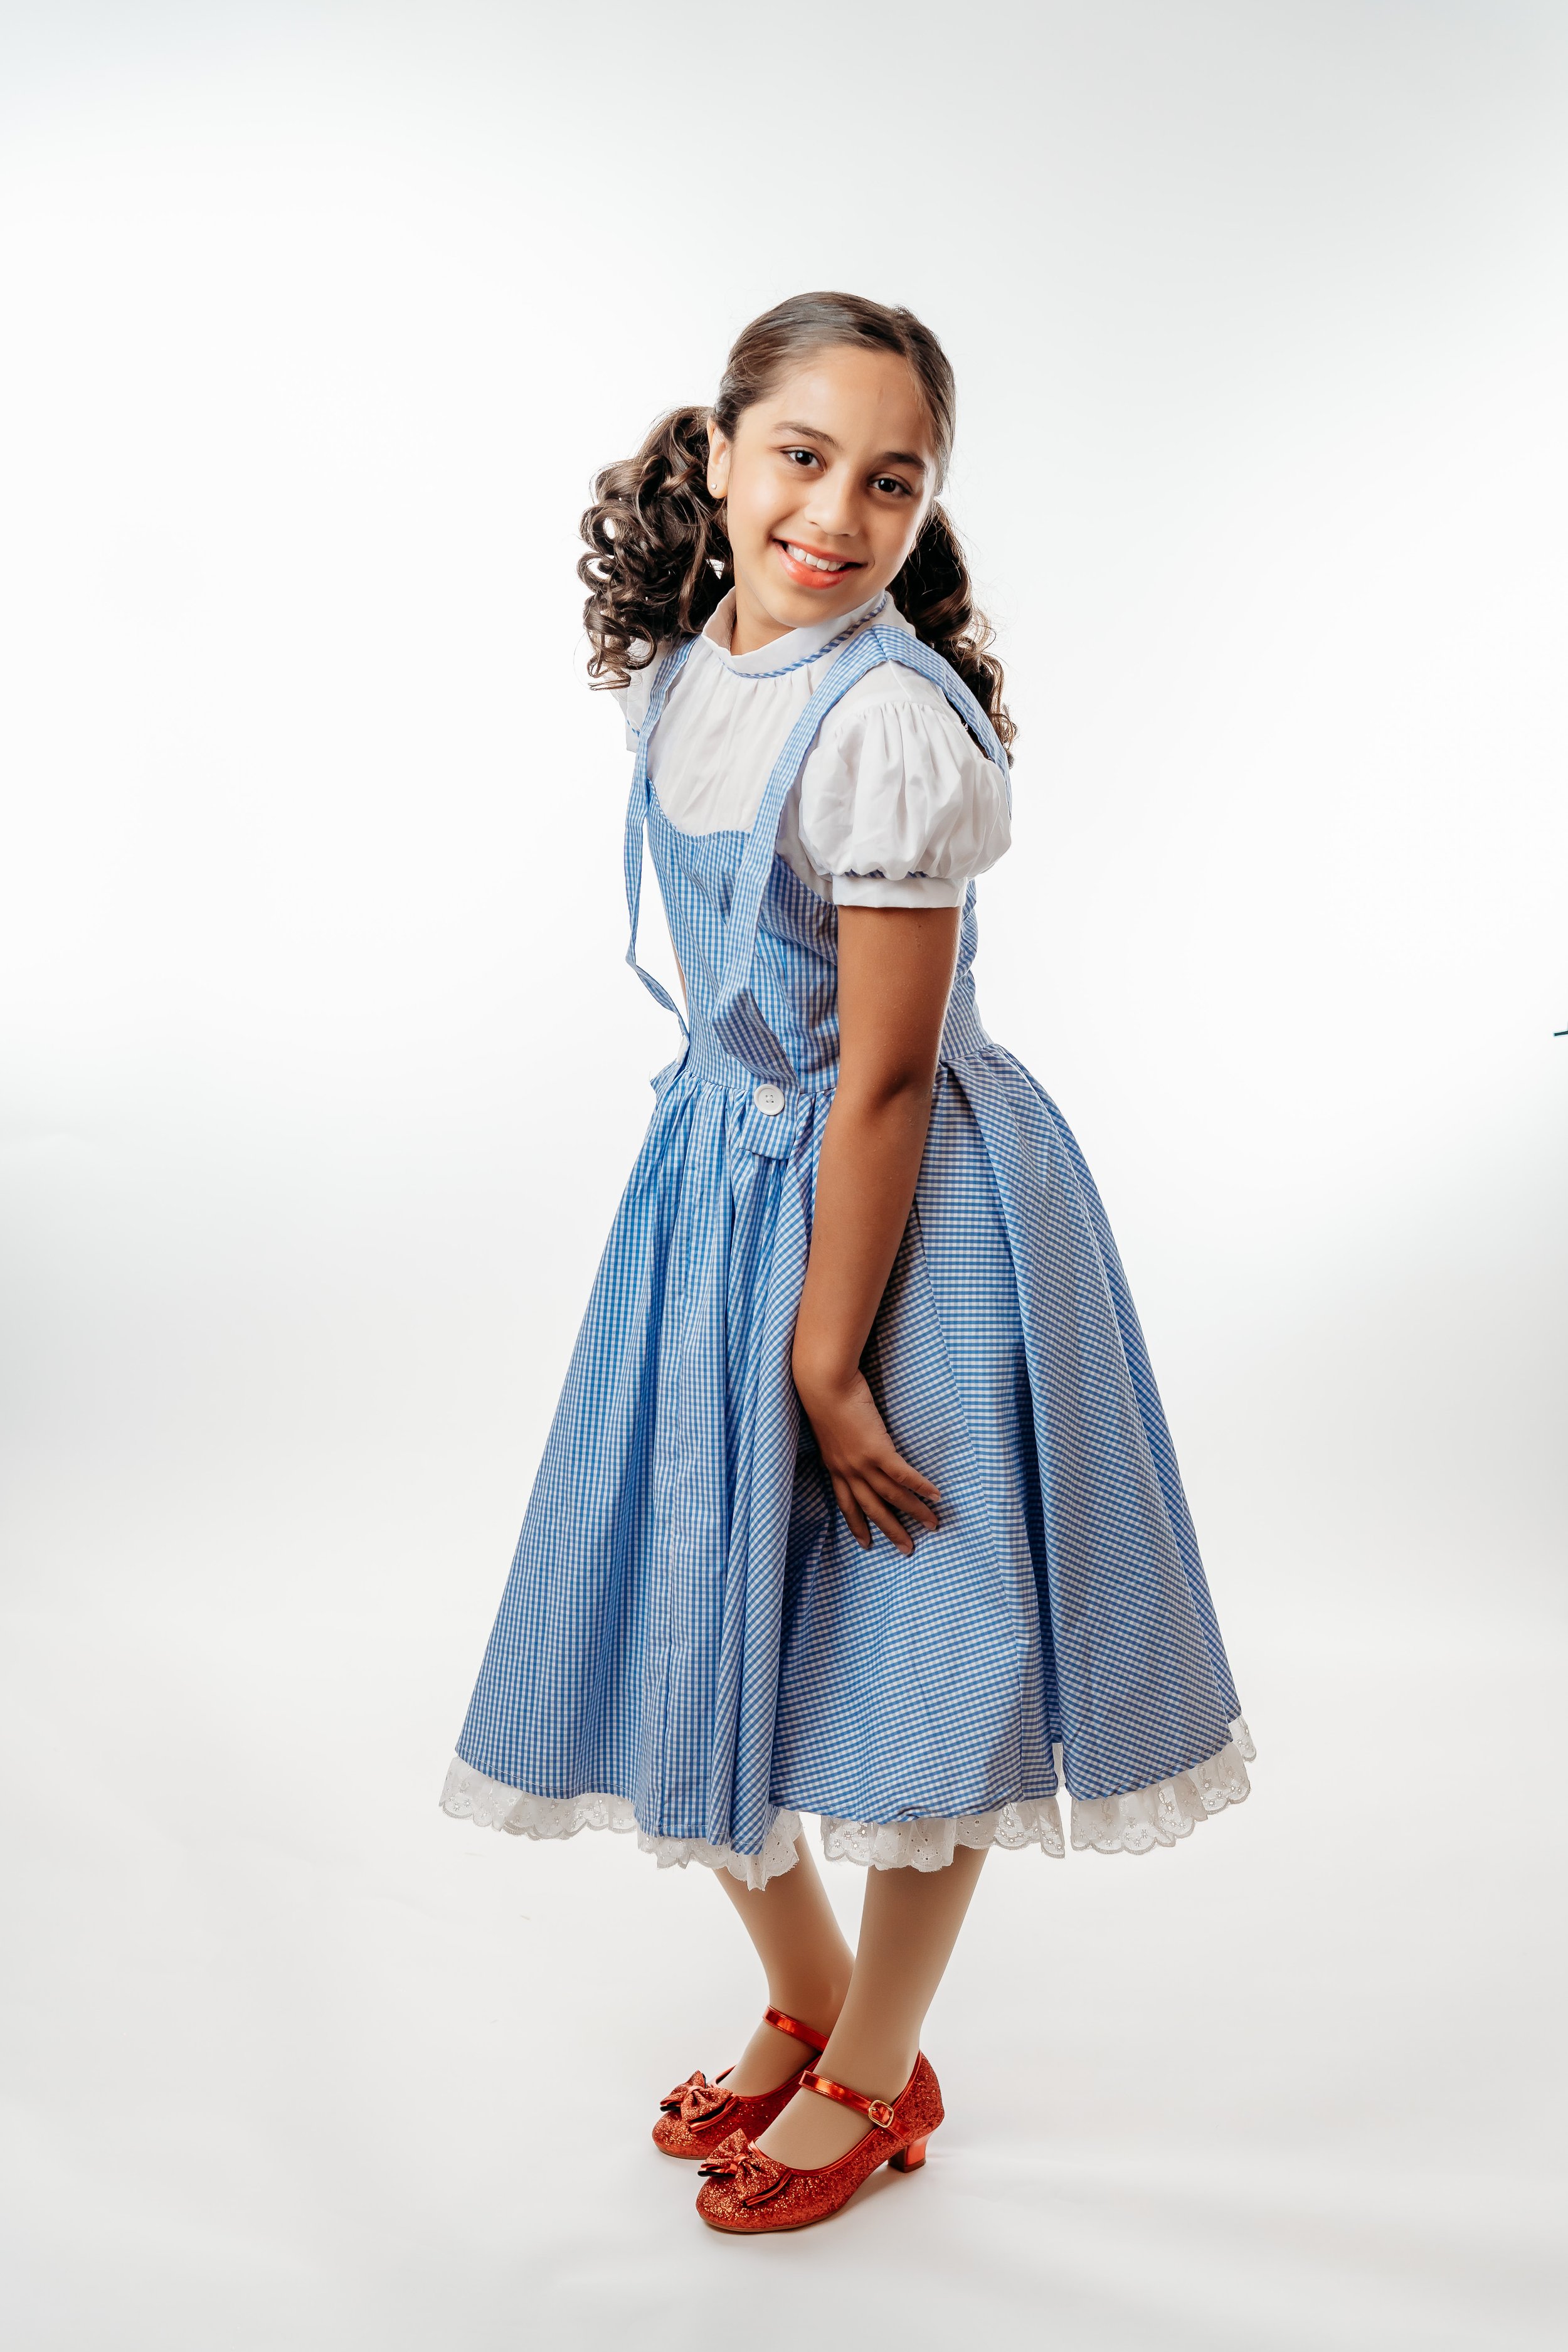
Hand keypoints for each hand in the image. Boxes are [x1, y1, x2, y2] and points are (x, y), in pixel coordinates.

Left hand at [793, 1360, 939, 1555]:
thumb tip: (855, 1441)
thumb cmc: (825, 1395)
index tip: (865, 1543)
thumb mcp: (830, 1426)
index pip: (846, 1503)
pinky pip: (902, 1475)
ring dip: (913, 1512)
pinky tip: (936, 1496)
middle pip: (872, 1508)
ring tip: (933, 1524)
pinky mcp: (876, 1449)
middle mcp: (847, 1470)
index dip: (856, 1524)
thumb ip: (842, 1441)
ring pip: (891, 1496)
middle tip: (908, 1549)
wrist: (823, 1383)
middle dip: (890, 1530)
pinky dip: (920, 1487)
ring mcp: (862, 1462)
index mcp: (835, 1465)